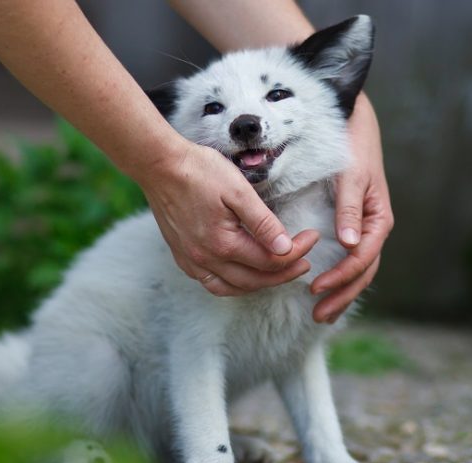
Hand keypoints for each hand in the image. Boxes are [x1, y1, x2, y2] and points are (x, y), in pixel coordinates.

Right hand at [140, 140, 319, 295]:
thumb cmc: (200, 171)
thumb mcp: (239, 190)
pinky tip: (245, 274)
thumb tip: (286, 248)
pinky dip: (233, 284)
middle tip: (305, 260)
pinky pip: (212, 282)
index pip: (270, 260)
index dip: (297, 252)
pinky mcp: (182, 256)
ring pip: (233, 288)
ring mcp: (191, 260)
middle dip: (285, 273)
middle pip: (255, 280)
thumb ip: (263, 222)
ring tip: (280, 272)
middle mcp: (206, 259)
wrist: (159, 165)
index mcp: (223, 243)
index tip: (312, 237)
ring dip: (260, 283)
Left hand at [310, 96, 392, 322]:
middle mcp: (374, 228)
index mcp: (379, 219)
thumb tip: (349, 244)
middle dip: (342, 295)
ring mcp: (364, 229)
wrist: (353, 124)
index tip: (316, 288)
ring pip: (358, 270)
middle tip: (318, 315)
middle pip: (363, 271)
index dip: (341, 276)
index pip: (363, 257)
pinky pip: (349, 259)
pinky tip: (324, 291)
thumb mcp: (352, 176)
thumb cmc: (353, 147)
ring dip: (342, 292)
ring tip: (321, 314)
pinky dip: (339, 277)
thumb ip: (350, 208)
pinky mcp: (352, 226)